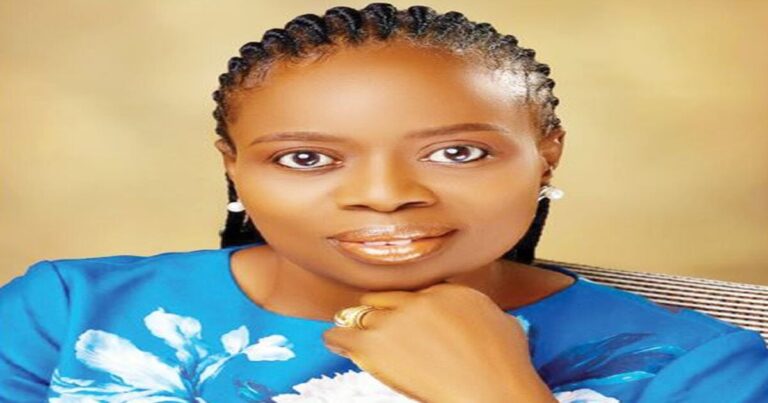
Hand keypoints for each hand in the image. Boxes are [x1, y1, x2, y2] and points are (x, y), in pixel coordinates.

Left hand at [322, 282, 555, 402]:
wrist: (494, 391)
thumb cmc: (506, 367)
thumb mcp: (501, 322)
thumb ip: (478, 311)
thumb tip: (479, 315)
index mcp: (450, 292)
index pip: (416, 292)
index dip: (407, 308)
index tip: (404, 318)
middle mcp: (420, 299)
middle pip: (386, 297)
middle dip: (381, 311)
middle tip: (376, 324)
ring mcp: (396, 320)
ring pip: (363, 314)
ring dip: (358, 324)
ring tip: (350, 330)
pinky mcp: (376, 344)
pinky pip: (343, 334)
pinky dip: (337, 338)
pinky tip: (334, 340)